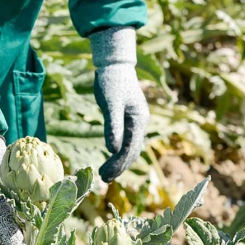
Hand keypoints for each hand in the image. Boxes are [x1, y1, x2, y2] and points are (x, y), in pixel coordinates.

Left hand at [91, 27, 149, 181]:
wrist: (114, 64)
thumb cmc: (111, 81)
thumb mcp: (110, 104)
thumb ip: (112, 126)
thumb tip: (112, 150)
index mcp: (139, 120)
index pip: (130, 148)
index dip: (118, 164)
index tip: (106, 176)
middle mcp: (140, 122)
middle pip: (132, 151)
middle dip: (119, 167)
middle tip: (104, 180)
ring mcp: (135, 121)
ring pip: (130, 148)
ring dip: (119, 162)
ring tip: (104, 175)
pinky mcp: (127, 119)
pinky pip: (125, 141)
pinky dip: (118, 152)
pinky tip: (109, 159)